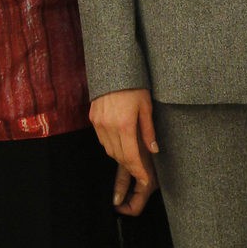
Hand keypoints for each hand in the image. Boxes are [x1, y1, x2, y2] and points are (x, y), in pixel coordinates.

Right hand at [89, 88, 158, 216]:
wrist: (113, 68)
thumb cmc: (134, 85)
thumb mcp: (147, 107)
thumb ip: (149, 131)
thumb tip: (153, 150)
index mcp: (125, 125)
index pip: (131, 156)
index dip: (138, 171)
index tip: (144, 179)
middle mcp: (109, 127)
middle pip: (119, 156)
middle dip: (130, 166)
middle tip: (140, 171)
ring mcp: (99, 123)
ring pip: (108, 149)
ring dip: (120, 156)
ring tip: (131, 158)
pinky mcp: (93, 118)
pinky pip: (102, 139)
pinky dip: (111, 145)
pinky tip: (120, 143)